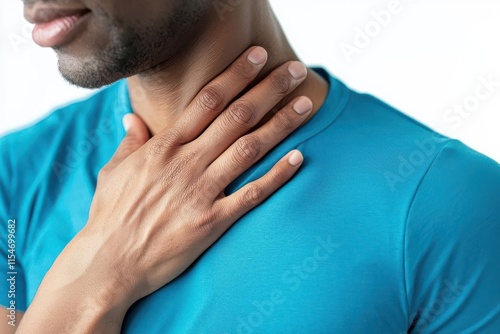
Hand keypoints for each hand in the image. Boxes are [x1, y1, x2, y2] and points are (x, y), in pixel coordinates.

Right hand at [18, 46, 311, 332]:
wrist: (109, 265)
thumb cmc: (110, 217)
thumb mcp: (113, 172)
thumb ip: (130, 143)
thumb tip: (133, 118)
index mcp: (163, 147)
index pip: (208, 100)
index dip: (237, 74)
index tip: (258, 56)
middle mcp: (186, 163)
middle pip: (237, 117)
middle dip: (269, 90)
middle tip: (294, 71)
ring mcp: (201, 192)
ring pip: (250, 149)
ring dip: (281, 125)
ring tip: (305, 105)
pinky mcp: (212, 222)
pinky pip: (252, 195)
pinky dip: (277, 176)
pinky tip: (298, 158)